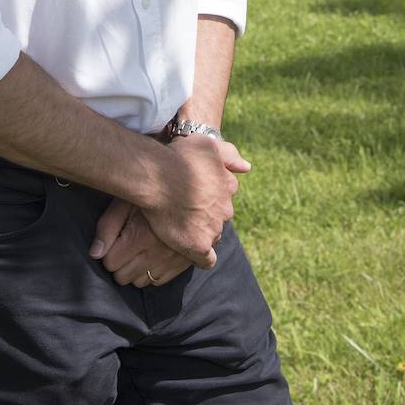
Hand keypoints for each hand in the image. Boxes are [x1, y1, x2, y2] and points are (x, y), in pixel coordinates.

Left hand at [89, 198, 192, 287]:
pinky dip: (154, 271)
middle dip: (120, 264)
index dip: (108, 252)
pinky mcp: (187, 261)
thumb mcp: (125, 200)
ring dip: (137, 269)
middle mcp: (157, 252)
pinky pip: (161, 281)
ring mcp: (173, 258)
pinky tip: (154, 255)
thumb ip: (107, 226)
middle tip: (124, 246)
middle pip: (124, 277)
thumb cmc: (153, 189)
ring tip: (139, 249)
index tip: (113, 241)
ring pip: (142, 281)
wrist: (191, 183)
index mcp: (140, 236)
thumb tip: (95, 254)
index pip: (110, 263)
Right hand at [138, 135, 249, 270]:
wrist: (157, 176)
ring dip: (201, 233)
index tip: (195, 194)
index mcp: (229, 186)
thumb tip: (247, 168)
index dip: (210, 195)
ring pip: (212, 236)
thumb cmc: (178, 157)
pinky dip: (200, 256)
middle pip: (219, 216)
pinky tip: (189, 249)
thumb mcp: (208, 145)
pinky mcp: (199, 246)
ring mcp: (214, 229)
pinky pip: (206, 259)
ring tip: (181, 226)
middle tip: (185, 209)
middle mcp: (226, 209)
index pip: (225, 195)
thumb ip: (229, 154)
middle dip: (206, 215)